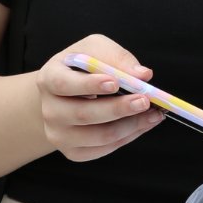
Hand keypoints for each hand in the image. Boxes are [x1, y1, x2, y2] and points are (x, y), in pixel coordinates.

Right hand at [36, 35, 162, 161]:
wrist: (65, 95)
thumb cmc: (82, 67)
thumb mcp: (95, 49)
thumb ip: (117, 58)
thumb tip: (142, 75)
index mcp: (49, 78)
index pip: (64, 84)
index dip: (89, 85)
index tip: (115, 83)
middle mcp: (49, 110)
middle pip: (83, 114)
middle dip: (118, 108)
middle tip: (145, 100)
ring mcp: (59, 134)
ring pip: (99, 136)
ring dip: (130, 125)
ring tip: (154, 114)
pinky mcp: (73, 152)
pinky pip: (104, 149)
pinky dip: (128, 137)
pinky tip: (143, 124)